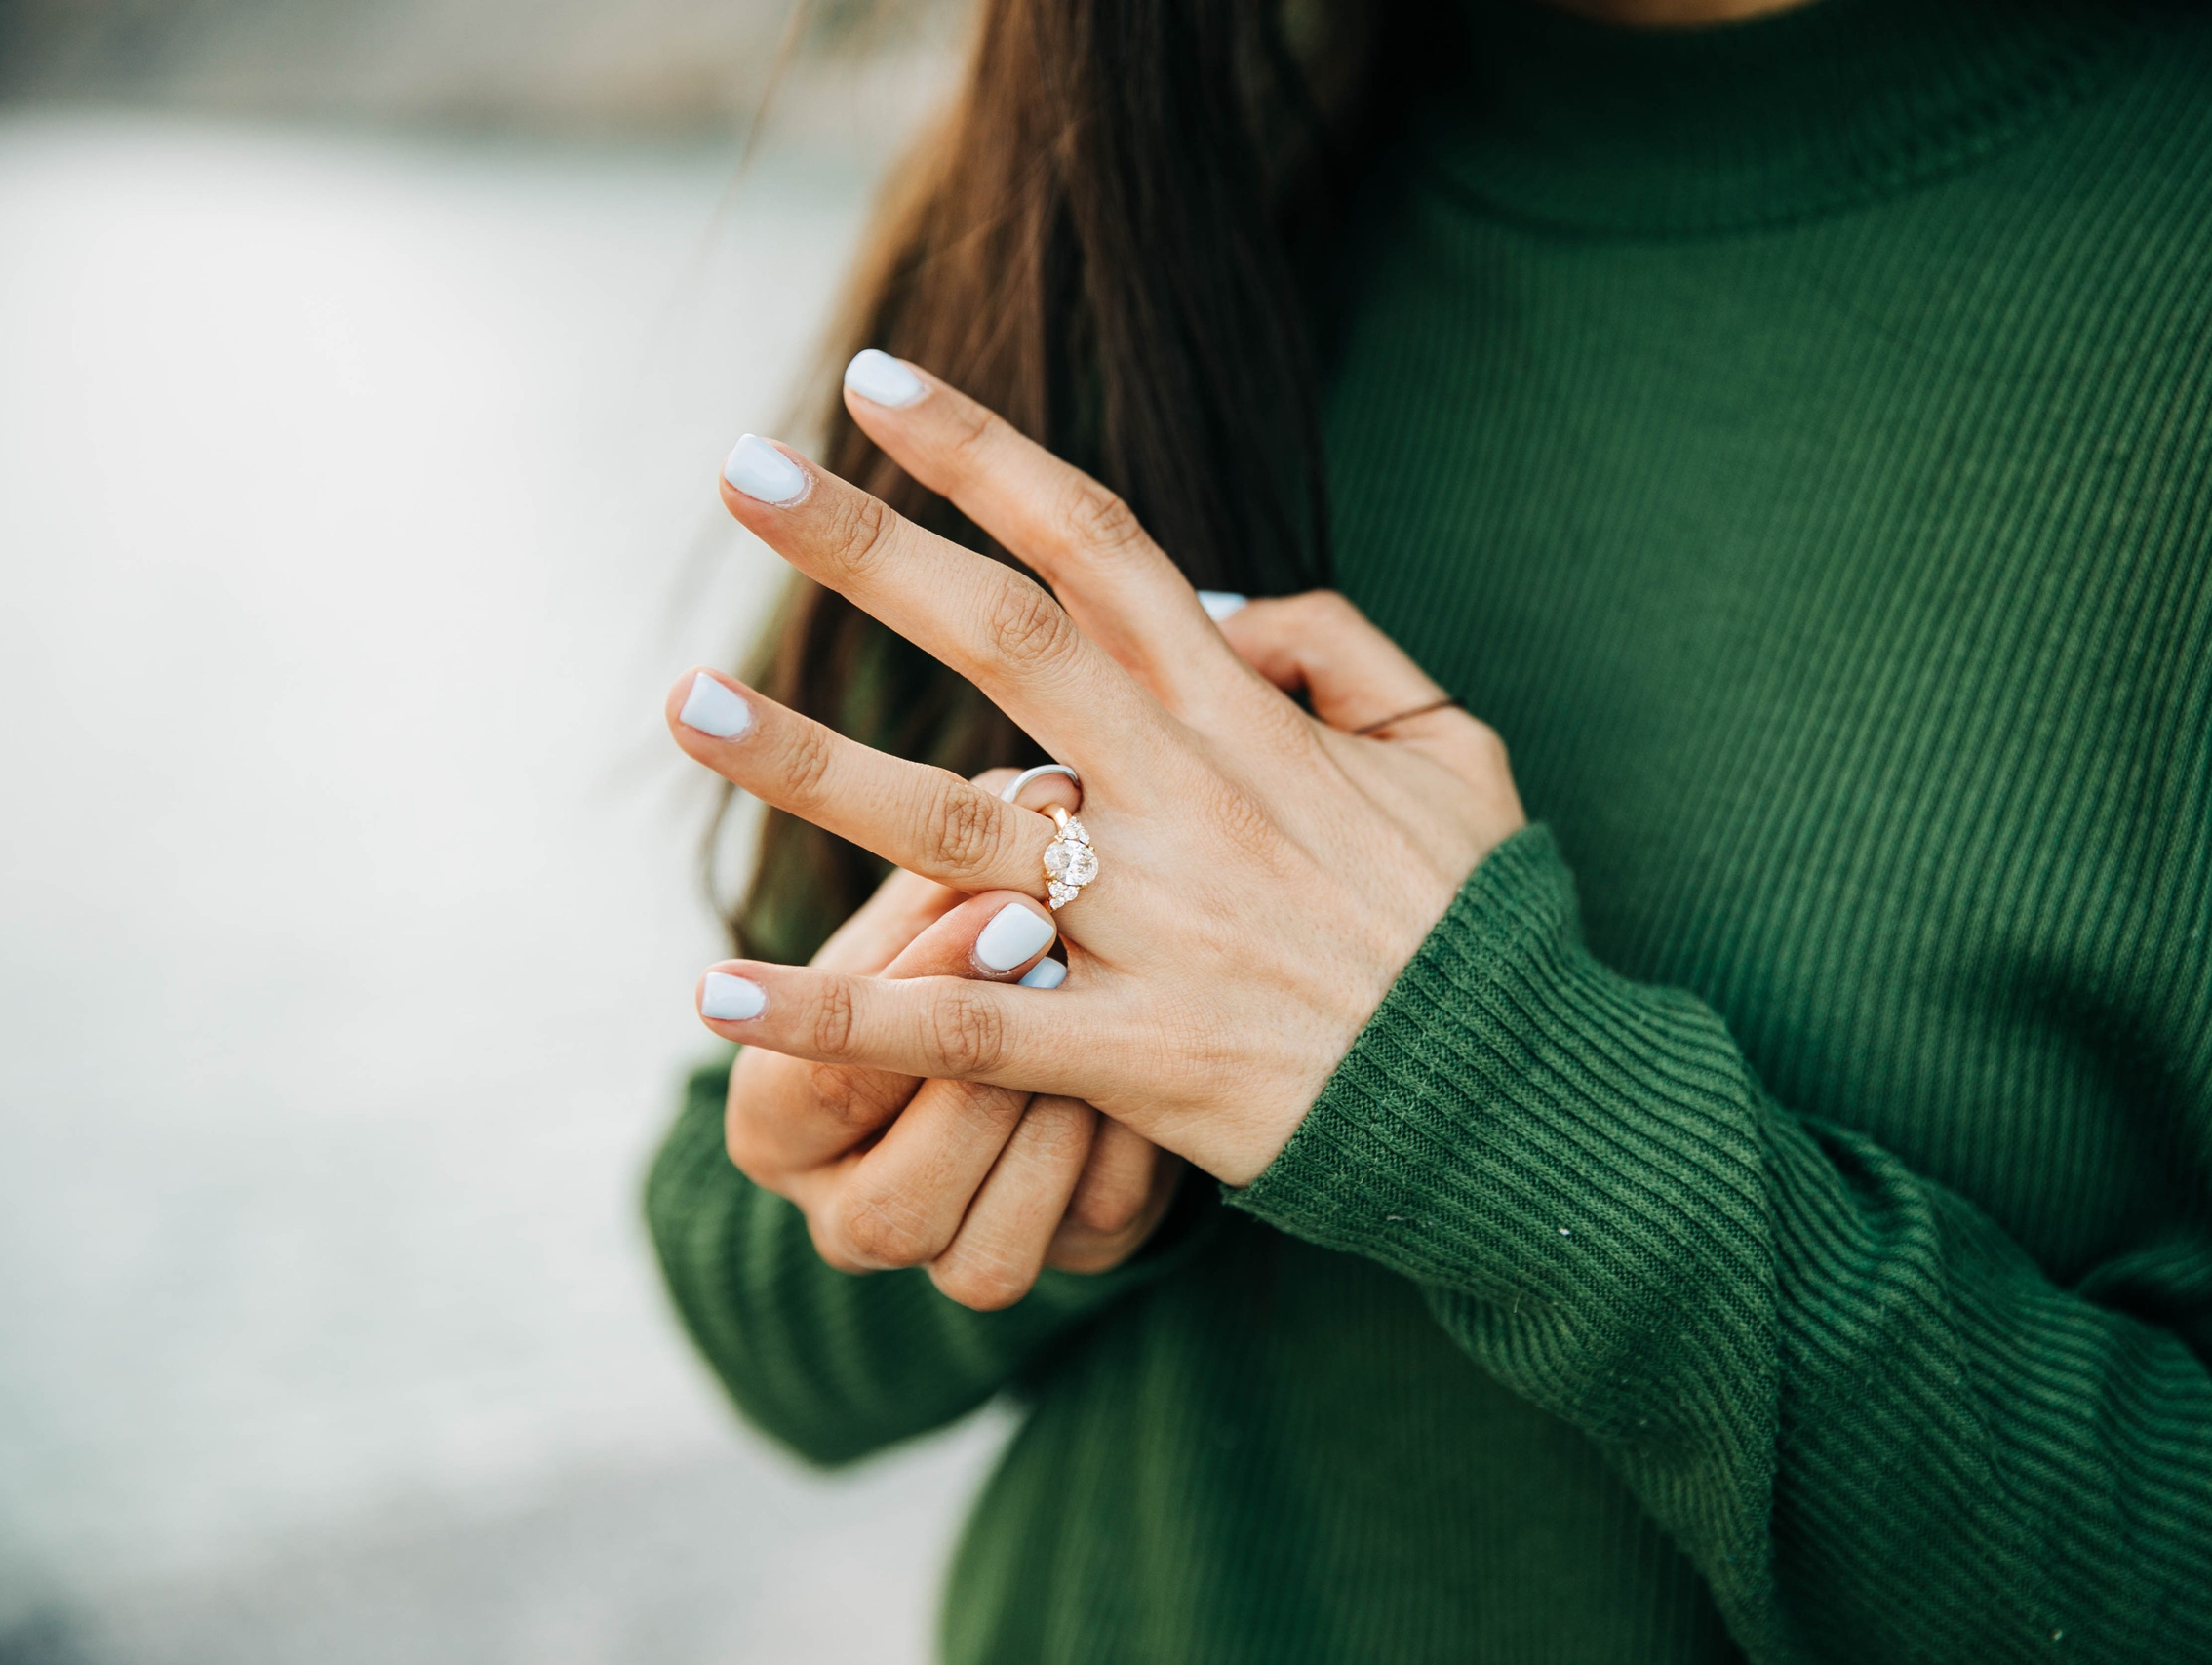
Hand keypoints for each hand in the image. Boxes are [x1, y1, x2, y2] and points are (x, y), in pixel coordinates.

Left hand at [673, 360, 1524, 1185]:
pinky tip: (713, 994)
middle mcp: (1184, 797)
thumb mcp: (1451, 748)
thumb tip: (1227, 608)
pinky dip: (832, 1014)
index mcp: (1247, 717)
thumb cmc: (1478, 923)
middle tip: (740, 471)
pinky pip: (959, 1026)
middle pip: (1003, 637)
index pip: (1099, 543)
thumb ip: (1340, 651)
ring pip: (950, 822)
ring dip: (808, 760)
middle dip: (868, 545)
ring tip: (688, 703)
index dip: (983, 451)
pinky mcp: (1130, 1053)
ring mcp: (1152, 924)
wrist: (1523, 1103)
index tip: (874, 384)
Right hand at [716, 791, 1181, 1308]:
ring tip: (1107, 1039)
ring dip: (1052, 1136)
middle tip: (1059, 984)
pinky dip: (1125, 1159)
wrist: (1056, 1014)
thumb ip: (947, 864)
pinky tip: (1159, 1087)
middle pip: (896, 1204)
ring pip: (988, 1259)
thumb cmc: (964, 932)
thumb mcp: (933, 902)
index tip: (998, 907)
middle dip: (980, 1101)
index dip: (917, 994)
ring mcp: (944, 1255)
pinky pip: (1092, 1234)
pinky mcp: (1056, 1258)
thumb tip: (1027, 802)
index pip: (818, 1084)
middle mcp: (840, 1212)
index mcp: (773, 1117)